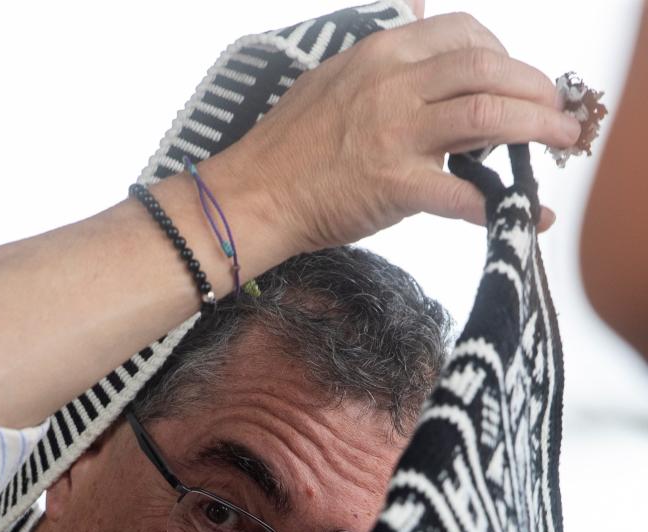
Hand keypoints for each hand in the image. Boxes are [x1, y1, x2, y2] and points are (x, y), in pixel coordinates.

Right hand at [219, 12, 580, 254]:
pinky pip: (462, 193)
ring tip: (560, 142)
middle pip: (488, 69)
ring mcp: (395, 135)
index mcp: (381, 55)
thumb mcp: (335, 80)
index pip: (463, 36)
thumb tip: (421, 40)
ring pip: (487, 116)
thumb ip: (383, 65)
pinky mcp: (394, 186)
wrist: (253, 195)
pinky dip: (501, 205)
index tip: (514, 81)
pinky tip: (525, 215)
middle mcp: (393, 85)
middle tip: (557, 113)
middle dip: (534, 89)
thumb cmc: (288, 148)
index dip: (503, 56)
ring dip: (536, 129)